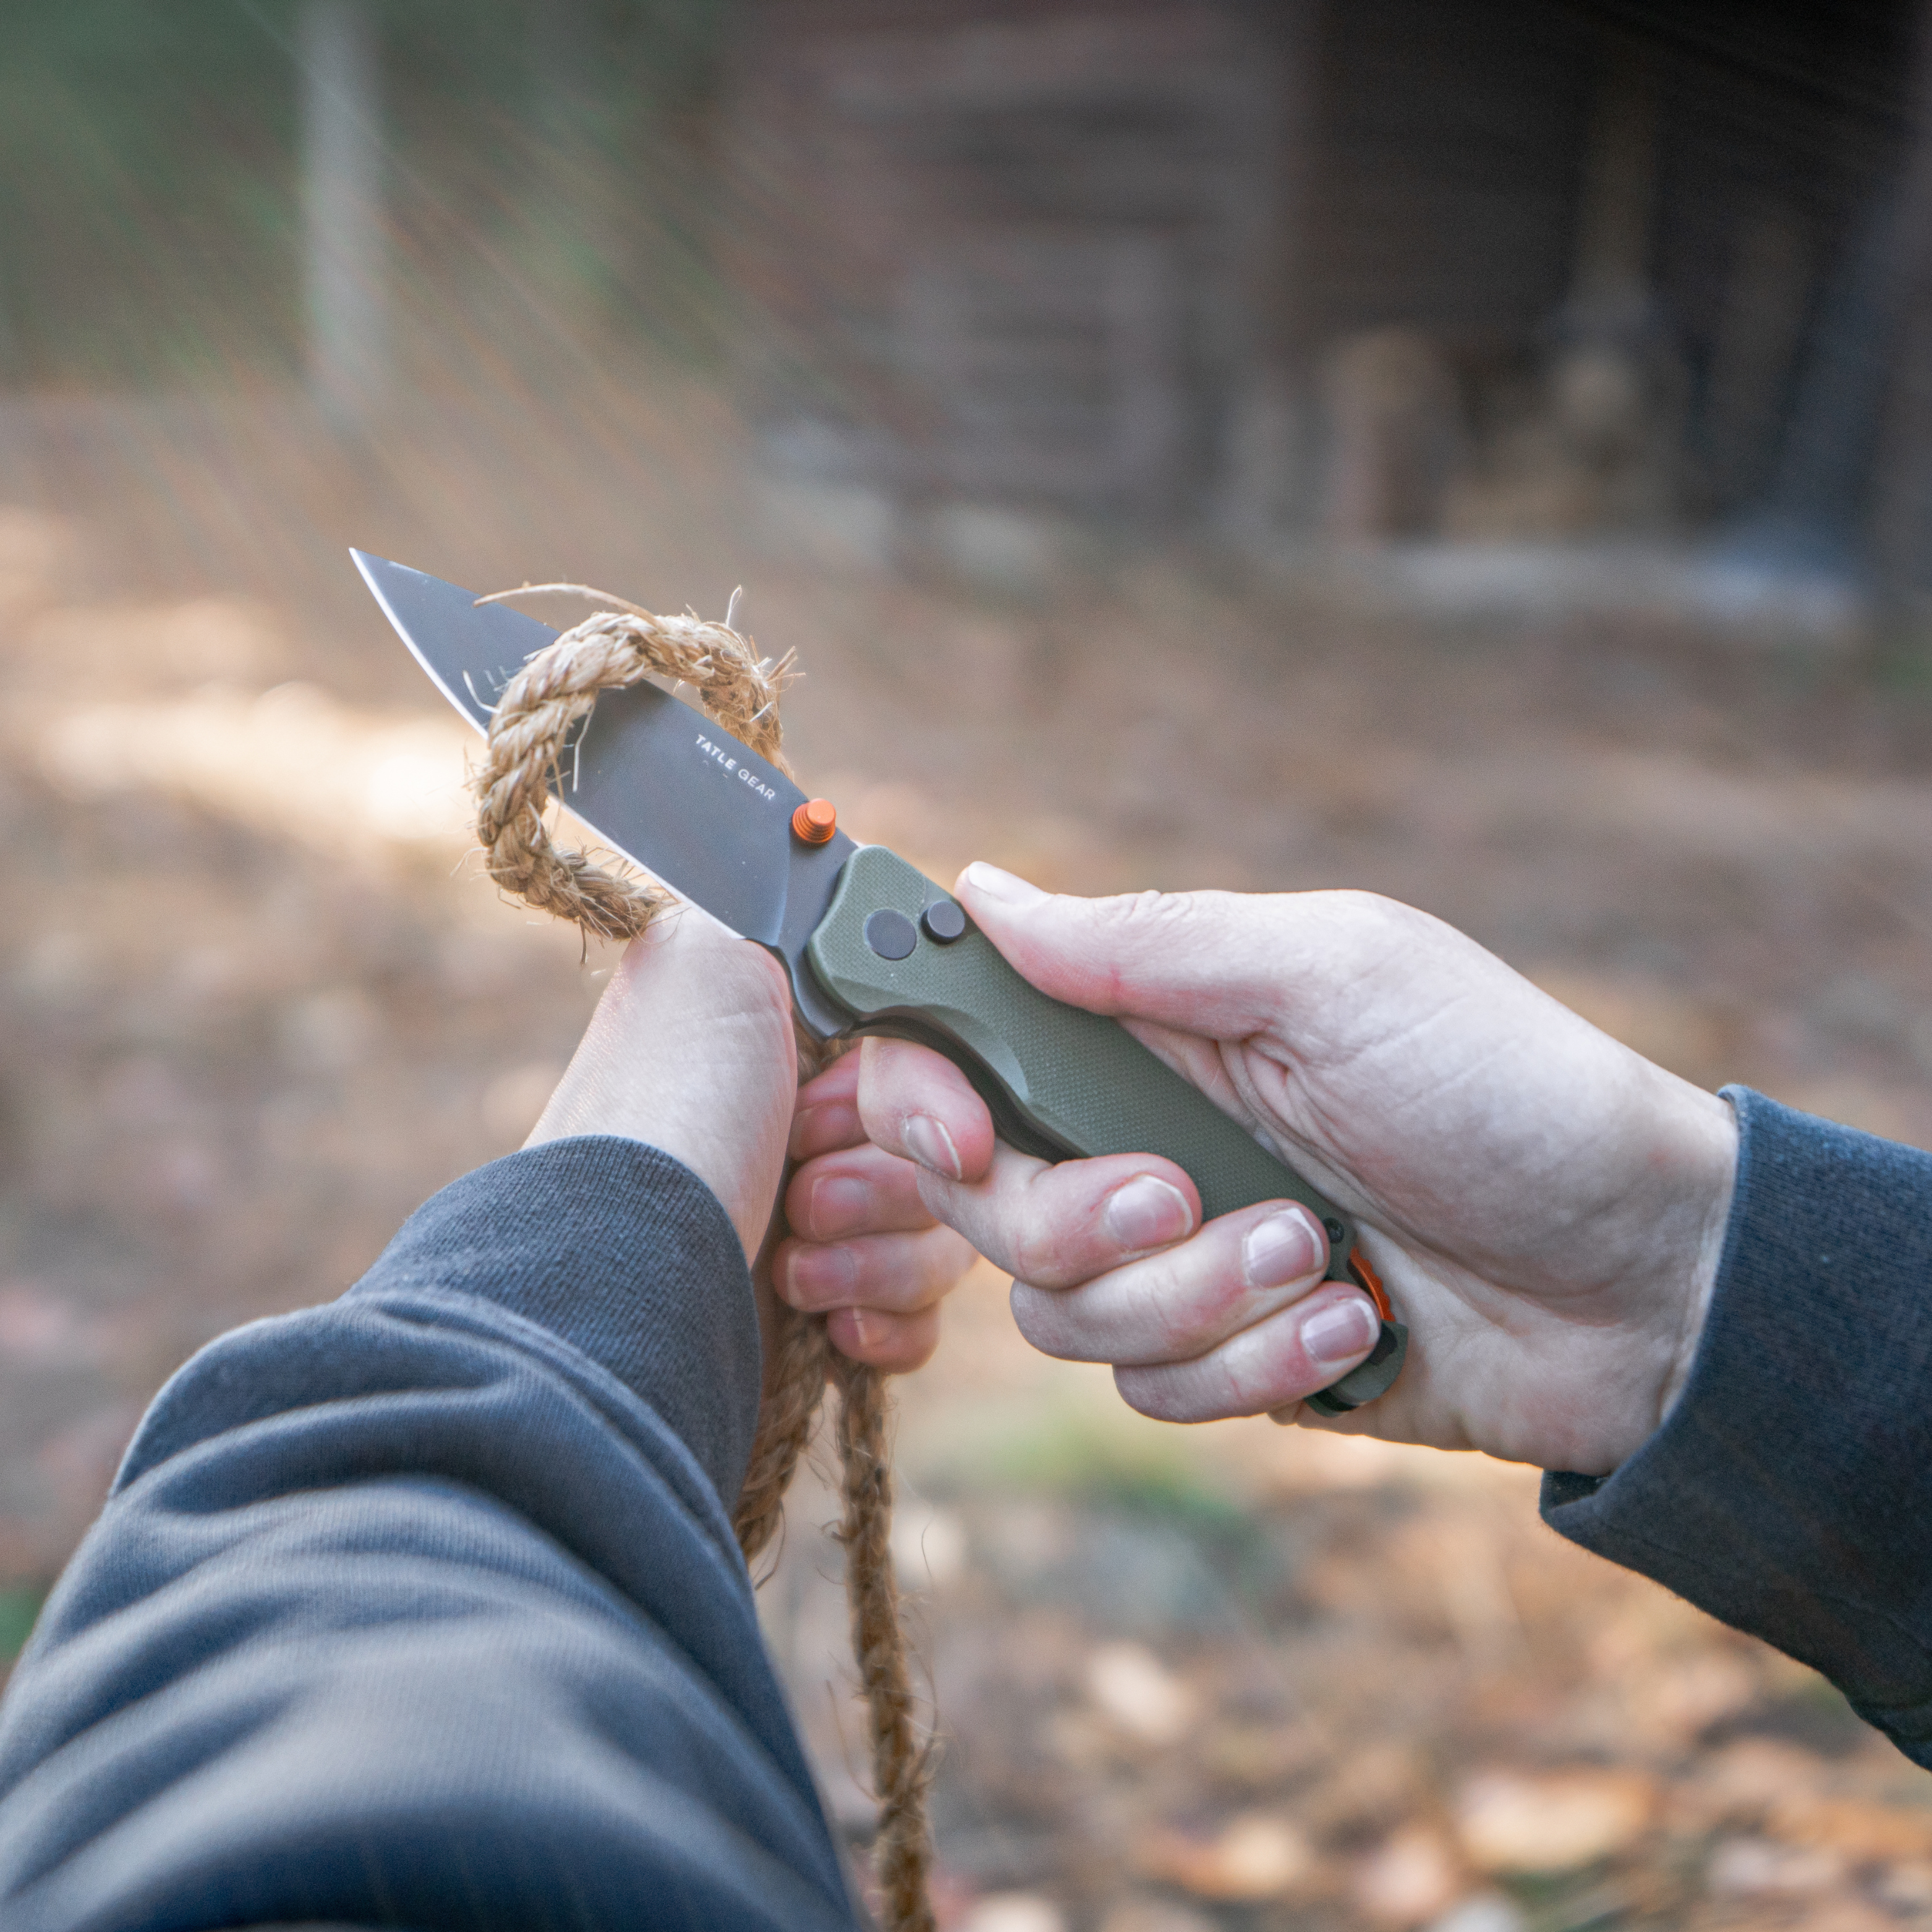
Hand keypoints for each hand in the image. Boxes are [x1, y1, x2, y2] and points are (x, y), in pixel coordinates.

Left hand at [522, 906, 976, 1373]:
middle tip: (804, 1192)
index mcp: (786, 1050)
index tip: (842, 1107)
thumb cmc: (668, 1120)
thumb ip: (793, 910)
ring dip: (883, 1255)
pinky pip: (923, 1320)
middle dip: (886, 1179)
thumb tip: (860, 911)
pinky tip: (832, 1322)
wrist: (627, 1286)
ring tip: (794, 1264)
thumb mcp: (714, 956)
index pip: (924, 1055)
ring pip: (945, 1236)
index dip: (912, 1086)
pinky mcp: (830, 1322)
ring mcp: (824, 1232)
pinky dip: (890, 1322)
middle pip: (948, 1147)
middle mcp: (806, 1136)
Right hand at [858, 866, 1738, 1474]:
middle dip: (1077, 1220)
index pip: (960, 1046)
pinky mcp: (1228, 1353)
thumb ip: (1145, 945)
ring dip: (1196, 1299)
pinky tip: (1354, 1320)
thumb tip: (977, 887)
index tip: (966, 1142)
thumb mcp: (1332, 977)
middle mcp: (1143, 1133)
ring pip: (1062, 1313)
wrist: (1643, 1275)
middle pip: (984, 1203)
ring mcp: (1183, 1252)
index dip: (922, 1100)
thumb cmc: (1503, 1089)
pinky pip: (1152, 1389)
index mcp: (1153, 1024)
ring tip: (1323, 1257)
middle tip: (1186, 1196)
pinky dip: (1253, 1365)